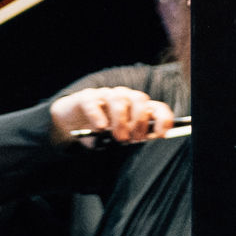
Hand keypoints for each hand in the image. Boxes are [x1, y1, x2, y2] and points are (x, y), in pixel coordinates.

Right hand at [48, 86, 174, 144]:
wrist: (72, 125)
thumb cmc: (101, 132)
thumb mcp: (121, 137)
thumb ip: (134, 136)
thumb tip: (149, 139)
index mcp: (137, 108)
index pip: (157, 107)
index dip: (162, 119)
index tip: (161, 135)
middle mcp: (124, 98)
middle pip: (139, 98)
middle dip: (139, 121)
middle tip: (135, 139)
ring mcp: (104, 95)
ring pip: (118, 98)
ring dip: (121, 120)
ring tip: (118, 137)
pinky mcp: (86, 98)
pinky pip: (93, 102)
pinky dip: (98, 115)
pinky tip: (99, 127)